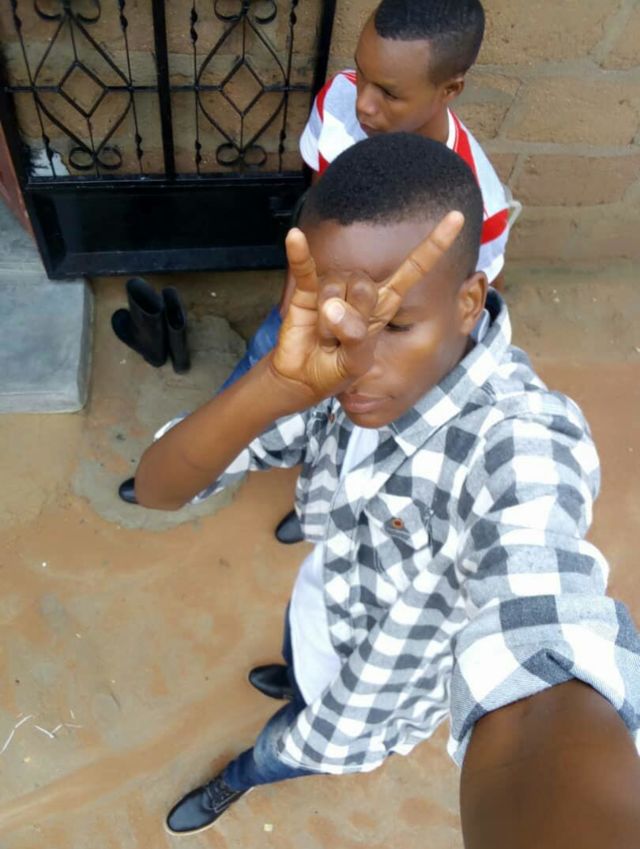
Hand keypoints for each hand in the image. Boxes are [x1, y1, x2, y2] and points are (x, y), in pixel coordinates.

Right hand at [269, 211, 464, 404]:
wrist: (303, 379)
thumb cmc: (336, 370)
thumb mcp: (357, 362)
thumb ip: (354, 338)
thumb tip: (334, 307)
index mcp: (384, 305)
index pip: (413, 269)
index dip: (434, 245)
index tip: (457, 217)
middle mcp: (362, 291)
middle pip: (366, 286)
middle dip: (351, 320)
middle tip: (339, 344)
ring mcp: (334, 288)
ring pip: (337, 289)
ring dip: (327, 325)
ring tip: (322, 339)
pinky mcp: (307, 291)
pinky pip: (306, 268)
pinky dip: (300, 254)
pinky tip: (295, 237)